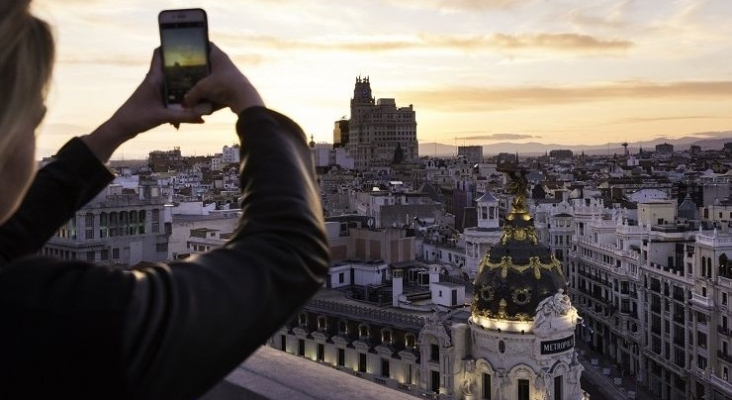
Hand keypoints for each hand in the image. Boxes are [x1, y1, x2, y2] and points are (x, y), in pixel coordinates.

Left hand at [81, 49, 203, 161]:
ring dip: (183, 83)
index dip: (170, 45)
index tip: (185, 43)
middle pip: (171, 67)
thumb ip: (184, 117)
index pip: (159, 54)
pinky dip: (180, 96)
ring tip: (201, 83)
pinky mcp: (156, 98)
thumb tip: (204, 117)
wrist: (122, 127)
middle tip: (202, 65)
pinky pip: (171, 92)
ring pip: (172, 81)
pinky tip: (190, 104)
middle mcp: (154, 80)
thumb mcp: (163, 117)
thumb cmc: (137, 117)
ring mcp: (155, 89)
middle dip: (185, 66)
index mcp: (153, 78)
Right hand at [184, 43, 263, 114]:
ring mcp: (229, 77)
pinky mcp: (232, 89)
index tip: (187, 52)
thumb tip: (184, 103)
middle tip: (186, 73)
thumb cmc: (222, 86)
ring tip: (192, 88)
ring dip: (204, 84)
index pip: (207, 45)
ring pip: (213, 78)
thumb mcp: (202, 89)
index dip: (198, 47)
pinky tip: (203, 102)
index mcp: (219, 56)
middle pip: (208, 63)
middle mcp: (225, 64)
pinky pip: (218, 91)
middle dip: (198, 69)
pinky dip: (211, 95)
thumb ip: (191, 95)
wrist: (244, 99)